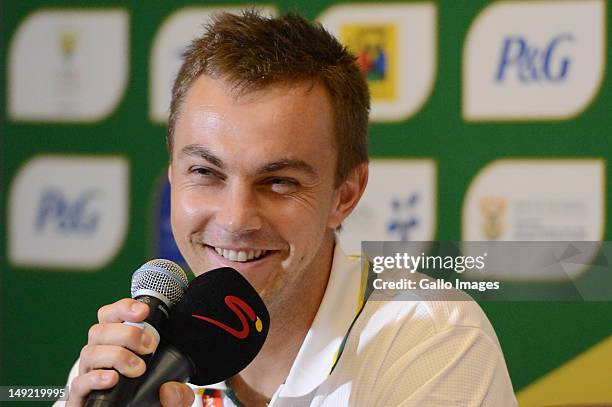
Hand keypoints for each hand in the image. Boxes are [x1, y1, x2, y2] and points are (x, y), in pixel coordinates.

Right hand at [66, 298, 193, 406]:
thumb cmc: (146, 404)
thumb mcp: (169, 398)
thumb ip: (178, 395)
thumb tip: (169, 390)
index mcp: (116, 346)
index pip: (110, 316)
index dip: (124, 308)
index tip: (143, 312)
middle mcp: (100, 358)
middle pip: (100, 330)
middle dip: (127, 333)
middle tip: (150, 346)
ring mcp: (88, 376)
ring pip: (89, 352)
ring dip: (116, 355)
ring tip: (137, 368)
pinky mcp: (80, 398)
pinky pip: (78, 383)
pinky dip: (95, 378)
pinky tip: (112, 379)